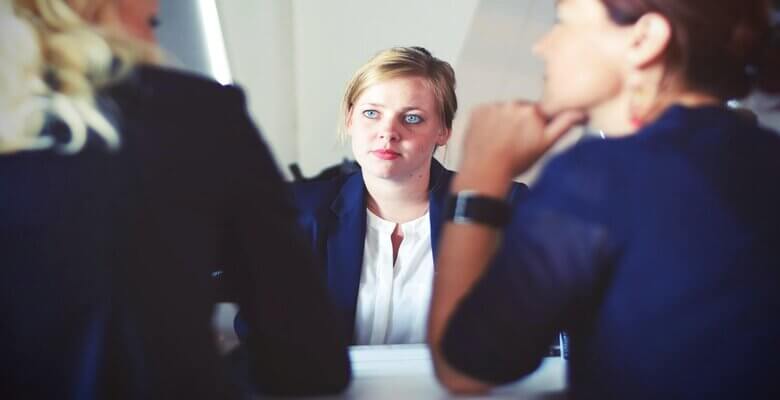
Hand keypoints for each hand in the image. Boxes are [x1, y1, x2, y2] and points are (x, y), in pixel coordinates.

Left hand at [460, 101, 584, 179]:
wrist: (485, 171)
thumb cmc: (516, 162)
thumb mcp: (545, 145)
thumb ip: (564, 125)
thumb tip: (582, 113)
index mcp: (533, 111)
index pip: (541, 111)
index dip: (538, 123)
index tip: (532, 133)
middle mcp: (514, 104)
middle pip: (521, 110)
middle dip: (521, 122)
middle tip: (516, 142)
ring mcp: (493, 106)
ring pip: (504, 111)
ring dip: (504, 121)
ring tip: (501, 141)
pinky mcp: (477, 110)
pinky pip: (487, 112)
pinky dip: (488, 121)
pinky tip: (489, 137)